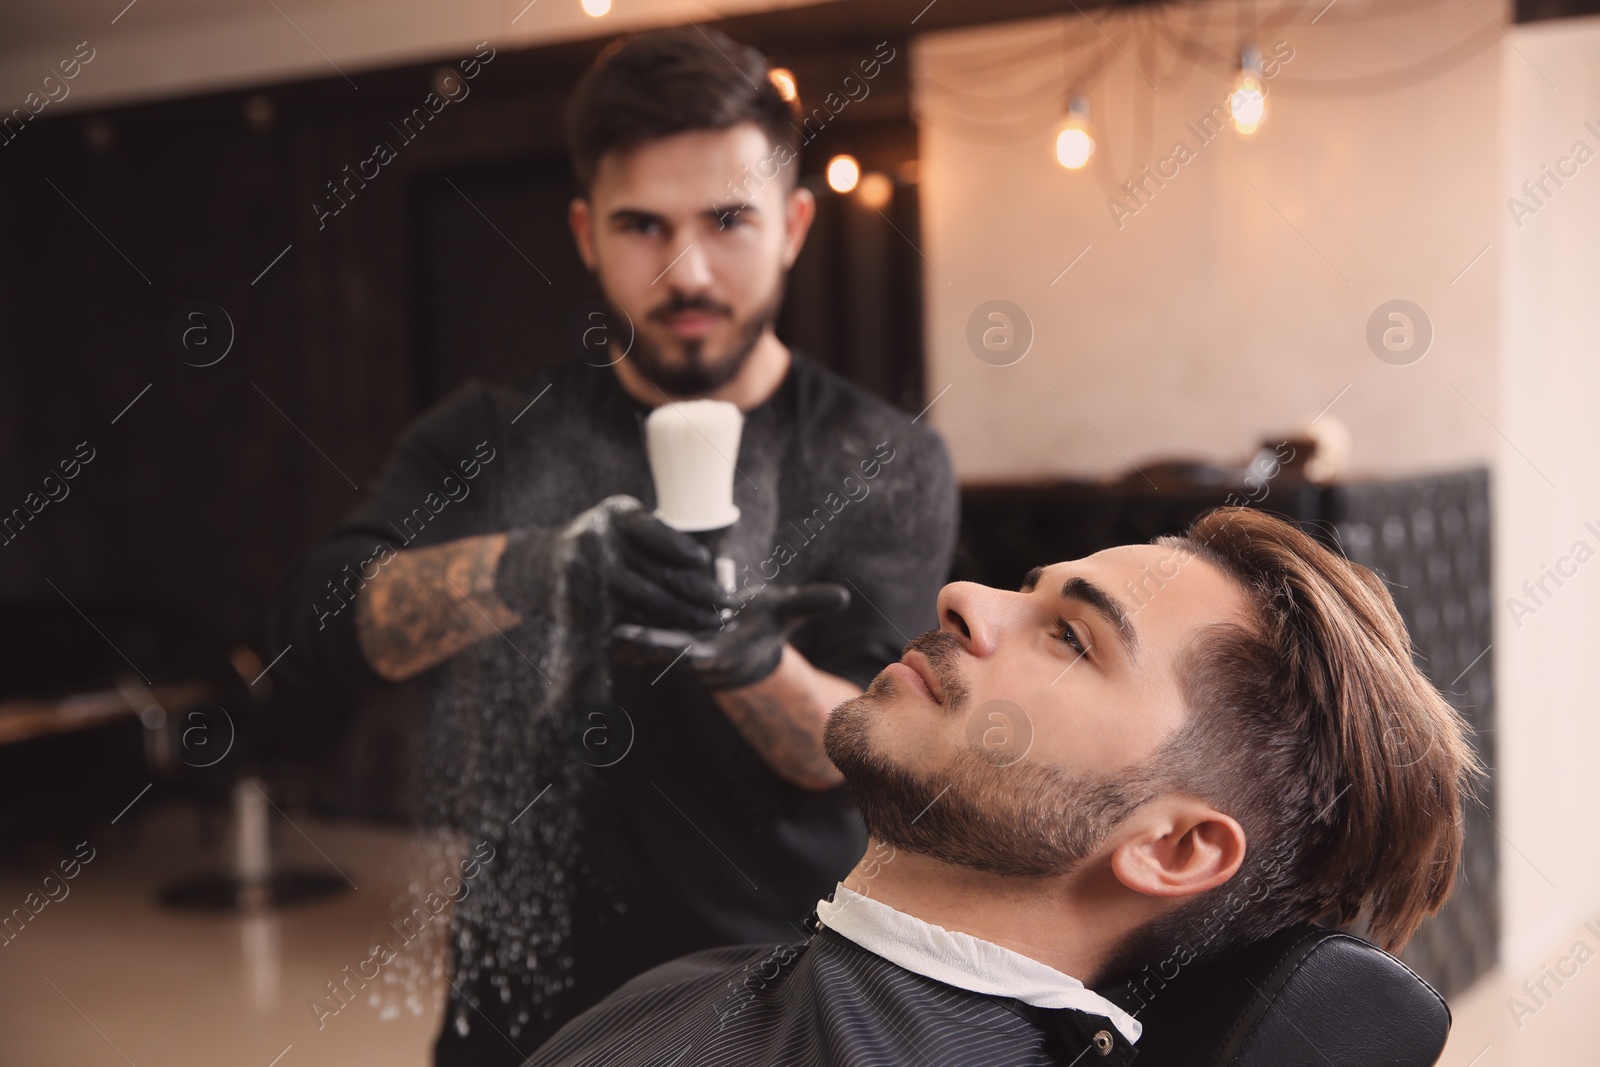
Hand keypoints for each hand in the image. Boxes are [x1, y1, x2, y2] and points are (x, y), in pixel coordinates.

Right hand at [495, 496, 729, 630]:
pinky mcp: (583, 610)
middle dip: (698, 594)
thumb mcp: (622, 523)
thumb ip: (657, 538)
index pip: (653, 532)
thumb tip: (708, 570)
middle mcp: (597, 544)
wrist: (539, 564)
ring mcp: (587, 579)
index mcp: (614, 515)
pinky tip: (683, 632)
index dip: (683, 551)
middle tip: (725, 606)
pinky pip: (630, 621)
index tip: (707, 564)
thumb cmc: (601, 542)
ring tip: (711, 622)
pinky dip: (659, 628)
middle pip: (656, 575)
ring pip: (646, 604)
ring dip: (685, 617)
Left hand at [608, 583, 850, 690]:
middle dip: (639, 647)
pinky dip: (622, 631)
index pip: (690, 655)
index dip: (668, 649)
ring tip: (599, 623)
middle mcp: (690, 660)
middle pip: (661, 656)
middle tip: (614, 635)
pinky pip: (638, 640)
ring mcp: (673, 656)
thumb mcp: (785, 611)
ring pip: (643, 649)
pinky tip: (601, 611)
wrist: (744, 646)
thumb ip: (809, 604)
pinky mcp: (662, 647)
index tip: (649, 641)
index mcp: (716, 656)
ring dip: (623, 639)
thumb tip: (843, 596)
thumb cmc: (764, 625)